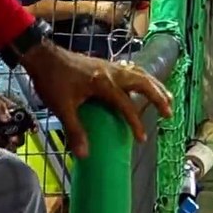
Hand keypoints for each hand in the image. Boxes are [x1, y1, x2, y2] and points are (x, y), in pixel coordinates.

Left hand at [0, 86, 25, 151]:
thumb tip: (8, 121)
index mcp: (8, 108)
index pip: (23, 116)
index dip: (30, 123)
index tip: (31, 130)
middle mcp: (4, 119)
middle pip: (17, 131)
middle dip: (16, 137)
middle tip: (12, 140)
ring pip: (5, 139)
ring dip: (3, 141)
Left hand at [22, 44, 171, 157]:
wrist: (43, 56)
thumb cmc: (52, 81)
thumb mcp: (62, 108)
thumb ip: (75, 130)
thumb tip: (85, 155)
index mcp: (104, 83)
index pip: (127, 105)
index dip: (135, 123)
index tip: (142, 139)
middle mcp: (113, 72)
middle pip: (143, 82)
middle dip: (159, 97)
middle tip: (169, 112)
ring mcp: (111, 66)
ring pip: (140, 74)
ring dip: (155, 86)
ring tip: (167, 98)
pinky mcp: (106, 65)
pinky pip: (132, 71)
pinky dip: (143, 79)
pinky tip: (144, 85)